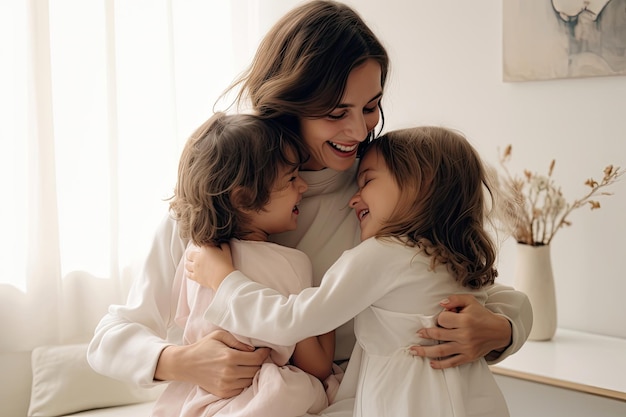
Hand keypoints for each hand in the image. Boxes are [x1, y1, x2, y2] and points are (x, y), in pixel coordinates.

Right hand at [155, 329, 269, 397]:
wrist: (186, 364)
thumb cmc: (203, 347)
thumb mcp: (219, 336)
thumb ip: (238, 340)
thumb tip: (253, 348)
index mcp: (230, 357)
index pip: (257, 359)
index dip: (264, 354)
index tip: (265, 350)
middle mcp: (229, 373)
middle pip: (256, 370)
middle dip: (259, 362)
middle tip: (257, 356)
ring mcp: (226, 385)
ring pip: (250, 380)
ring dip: (252, 372)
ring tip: (248, 364)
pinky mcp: (223, 393)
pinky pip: (242, 388)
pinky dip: (243, 381)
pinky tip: (239, 373)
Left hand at [186, 242, 234, 290]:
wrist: (223, 278)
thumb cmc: (226, 264)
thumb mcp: (226, 251)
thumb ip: (223, 245)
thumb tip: (221, 242)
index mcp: (205, 249)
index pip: (199, 245)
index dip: (201, 246)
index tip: (203, 248)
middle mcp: (198, 258)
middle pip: (189, 254)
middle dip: (190, 254)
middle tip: (192, 255)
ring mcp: (195, 268)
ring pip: (187, 264)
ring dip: (188, 263)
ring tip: (190, 263)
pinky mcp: (195, 276)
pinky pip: (188, 274)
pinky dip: (188, 272)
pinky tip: (190, 271)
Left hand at [409, 294, 511, 368]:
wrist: (498, 331)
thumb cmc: (481, 315)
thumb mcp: (470, 301)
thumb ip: (454, 299)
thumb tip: (441, 303)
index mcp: (465, 320)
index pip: (443, 320)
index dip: (440, 318)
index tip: (442, 317)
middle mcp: (464, 335)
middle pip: (438, 336)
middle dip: (425, 335)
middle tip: (417, 334)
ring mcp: (466, 348)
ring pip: (441, 351)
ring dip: (425, 351)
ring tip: (414, 351)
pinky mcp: (468, 357)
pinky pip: (452, 362)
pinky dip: (441, 364)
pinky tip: (431, 363)